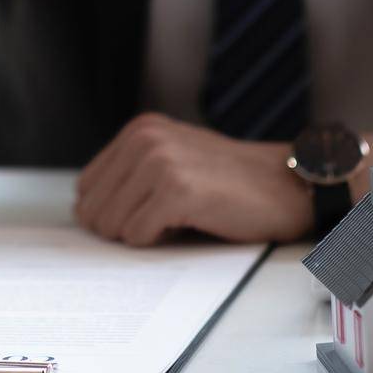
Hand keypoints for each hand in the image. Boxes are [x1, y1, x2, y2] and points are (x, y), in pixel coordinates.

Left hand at [74, 113, 313, 246]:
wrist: (287, 187)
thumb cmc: (231, 183)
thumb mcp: (174, 160)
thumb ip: (131, 175)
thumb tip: (87, 212)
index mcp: (140, 130)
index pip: (86, 187)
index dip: (108, 213)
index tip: (140, 217)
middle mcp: (145, 139)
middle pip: (92, 208)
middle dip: (120, 228)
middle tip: (161, 223)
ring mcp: (160, 162)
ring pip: (110, 224)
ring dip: (140, 235)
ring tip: (177, 220)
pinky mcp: (177, 190)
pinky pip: (137, 236)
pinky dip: (157, 241)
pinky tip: (187, 225)